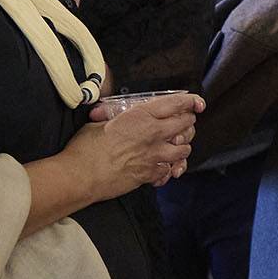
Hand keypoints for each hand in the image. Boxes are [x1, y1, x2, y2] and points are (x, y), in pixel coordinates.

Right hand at [67, 92, 202, 195]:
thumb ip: (111, 116)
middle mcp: (153, 134)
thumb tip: (104, 111)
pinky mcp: (151, 174)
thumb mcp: (98, 123)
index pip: (175, 104)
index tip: (196, 102)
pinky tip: (163, 166)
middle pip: (186, 125)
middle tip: (185, 122)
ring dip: (182, 146)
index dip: (190, 101)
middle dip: (188, 122)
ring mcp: (155, 156)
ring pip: (184, 149)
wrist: (81, 177)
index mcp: (141, 116)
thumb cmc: (85, 149)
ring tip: (175, 145)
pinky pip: (170, 170)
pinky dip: (170, 168)